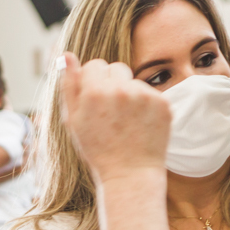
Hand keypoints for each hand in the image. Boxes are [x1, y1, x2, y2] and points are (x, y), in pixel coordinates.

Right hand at [61, 52, 170, 183]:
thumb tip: (66, 55)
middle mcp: (121, 89)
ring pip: (134, 81)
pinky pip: (151, 93)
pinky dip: (147, 106)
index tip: (96, 101)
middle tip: (111, 112)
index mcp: (95, 92)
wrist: (130, 174)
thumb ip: (69, 85)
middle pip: (116, 67)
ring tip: (127, 122)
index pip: (95, 64)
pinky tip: (140, 125)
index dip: (93, 82)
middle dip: (112, 83)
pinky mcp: (163, 103)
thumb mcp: (73, 120)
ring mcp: (145, 96)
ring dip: (130, 95)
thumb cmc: (98, 150)